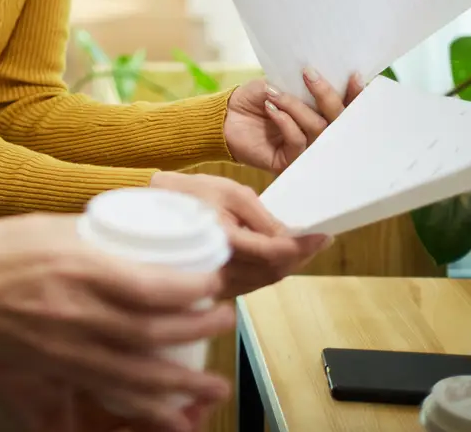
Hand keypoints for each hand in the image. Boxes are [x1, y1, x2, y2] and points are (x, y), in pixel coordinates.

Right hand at [0, 214, 232, 431]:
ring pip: (135, 377)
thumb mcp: (45, 227)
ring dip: (180, 384)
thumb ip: (89, 242)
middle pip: (152, 335)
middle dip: (197, 332)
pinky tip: (166, 419)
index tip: (214, 281)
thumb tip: (132, 248)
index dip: (192, 289)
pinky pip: (102, 399)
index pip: (151, 286)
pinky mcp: (48, 376)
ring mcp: (63, 352)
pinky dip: (138, 412)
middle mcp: (77, 315)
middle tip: (224, 323)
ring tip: (212, 385)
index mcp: (77, 269)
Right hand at [150, 171, 329, 296]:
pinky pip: (254, 283)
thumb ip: (262, 216)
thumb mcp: (230, 192)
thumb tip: (291, 238)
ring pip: (266, 281)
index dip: (302, 246)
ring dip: (290, 265)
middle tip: (319, 240)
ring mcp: (218, 282)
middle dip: (301, 256)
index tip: (324, 234)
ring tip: (307, 247)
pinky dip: (273, 270)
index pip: (273, 253)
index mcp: (222, 243)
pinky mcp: (218, 285)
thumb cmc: (192, 193)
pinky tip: (283, 256)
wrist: (153, 209)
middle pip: (275, 272)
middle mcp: (220, 269)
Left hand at [224, 69, 363, 172]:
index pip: (343, 106)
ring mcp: (306, 149)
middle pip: (338, 120)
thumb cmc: (254, 99)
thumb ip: (296, 85)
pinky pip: (298, 141)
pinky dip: (285, 121)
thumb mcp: (276, 84)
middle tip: (310, 74)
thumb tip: (316, 78)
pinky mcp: (290, 161)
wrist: (225, 117)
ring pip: (318, 129)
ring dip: (296, 106)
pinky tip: (271, 109)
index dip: (354, 95)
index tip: (355, 76)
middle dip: (327, 96)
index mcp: (319, 113)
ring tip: (275, 93)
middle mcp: (317, 133)